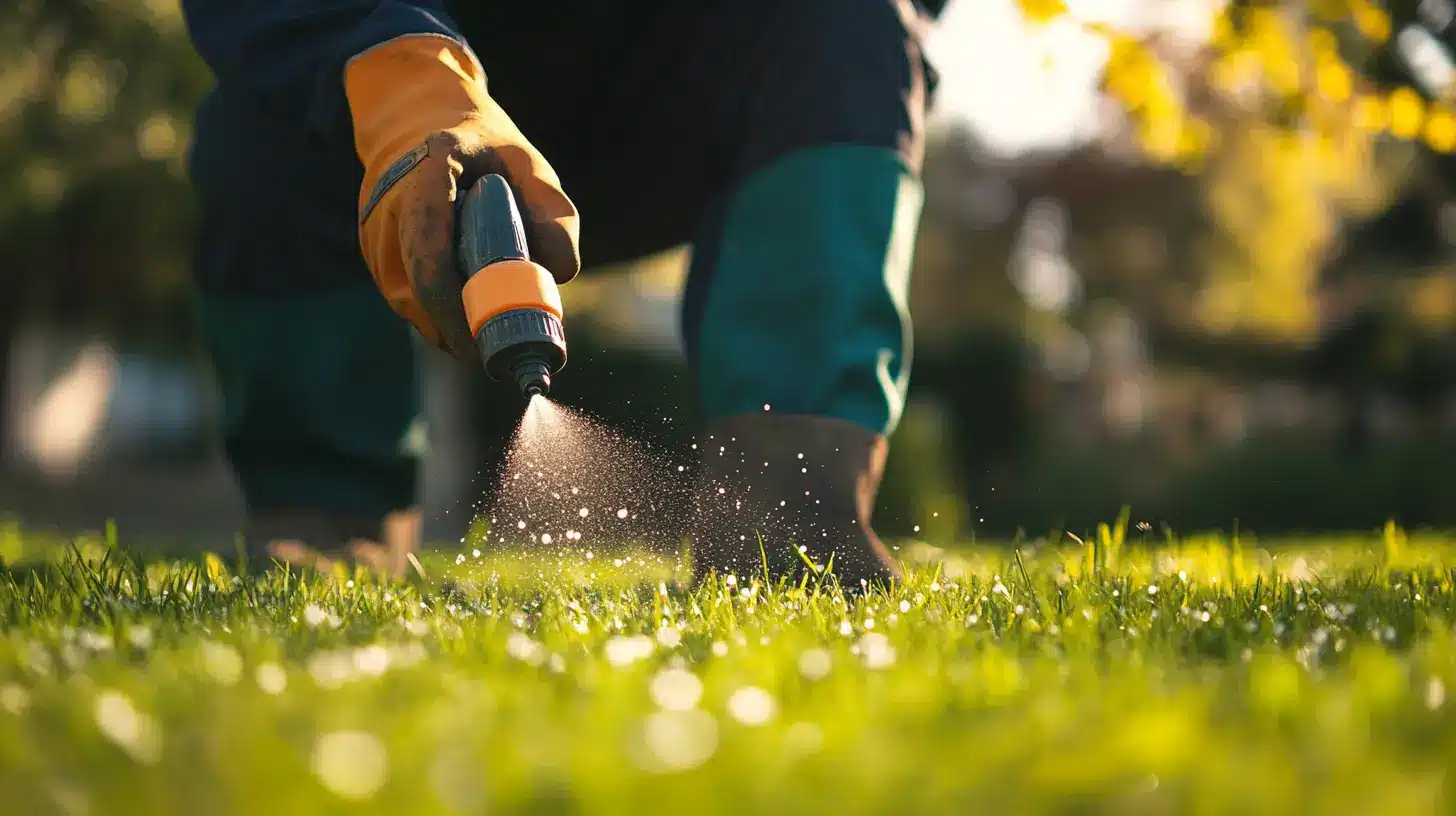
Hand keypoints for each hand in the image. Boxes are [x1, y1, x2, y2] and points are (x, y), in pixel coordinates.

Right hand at [345, 35, 578, 361]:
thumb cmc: (486, 145)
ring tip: (485, 338)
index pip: (430, 254)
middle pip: (413, 288)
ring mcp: (374, 227)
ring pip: (405, 299)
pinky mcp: (373, 247)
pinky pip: (402, 294)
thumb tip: (560, 274)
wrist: (421, 116)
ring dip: (443, 325)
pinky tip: (463, 320)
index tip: (480, 344)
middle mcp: (389, 202)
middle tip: (493, 359)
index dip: (451, 307)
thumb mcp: (531, 165)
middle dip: (453, 330)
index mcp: (430, 171)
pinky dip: (433, 313)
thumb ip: (554, 213)